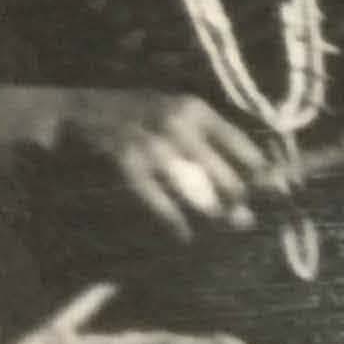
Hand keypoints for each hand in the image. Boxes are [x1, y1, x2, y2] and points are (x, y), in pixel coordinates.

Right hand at [0, 86, 270, 240]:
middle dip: (237, 205)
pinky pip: (165, 206)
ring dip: (212, 216)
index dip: (264, 178)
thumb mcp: (167, 115)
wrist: (67, 115)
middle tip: (241, 221)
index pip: (246, 150)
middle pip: (229, 179)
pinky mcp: (128, 166)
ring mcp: (152, 145)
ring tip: (219, 227)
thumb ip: (206, 144)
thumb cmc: (124, 118)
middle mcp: (177, 123)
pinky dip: (176, 224)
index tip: (276, 197)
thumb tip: (258, 184)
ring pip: (201, 196)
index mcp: (192, 108)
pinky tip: (182, 235)